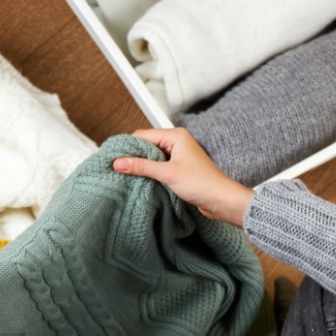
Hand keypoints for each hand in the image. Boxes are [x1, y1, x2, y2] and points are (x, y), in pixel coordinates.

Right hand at [113, 127, 253, 226]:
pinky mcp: (179, 168)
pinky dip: (150, 172)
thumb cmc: (202, 184)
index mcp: (176, 136)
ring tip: (126, 175)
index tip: (113, 157)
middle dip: (133, 156)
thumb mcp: (167, 173)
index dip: (128, 146)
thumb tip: (119, 162)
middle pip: (147, 145)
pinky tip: (142, 180)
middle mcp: (177, 142)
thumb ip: (141, 166)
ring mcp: (178, 155)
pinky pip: (159, 166)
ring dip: (142, 165)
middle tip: (117, 167)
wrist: (221, 200)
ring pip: (152, 156)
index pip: (143, 135)